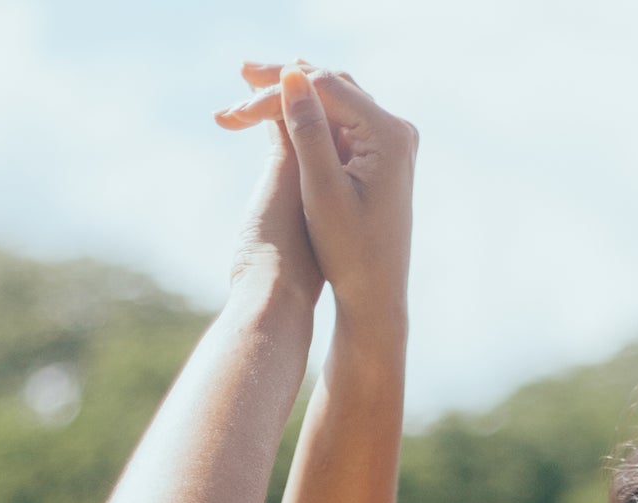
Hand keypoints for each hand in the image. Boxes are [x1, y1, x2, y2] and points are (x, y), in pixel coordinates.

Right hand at [216, 60, 416, 341]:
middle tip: (242, 71)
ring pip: (336, 100)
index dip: (279, 90)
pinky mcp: (383, 155)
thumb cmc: (350, 254)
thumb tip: (291, 75)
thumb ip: (308, 133)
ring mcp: (393, 142)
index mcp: (389, 136)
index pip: (326, 89)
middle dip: (285, 82)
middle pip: (332, 86)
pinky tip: (281, 106)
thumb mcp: (322, 192)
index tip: (239, 100)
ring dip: (295, 93)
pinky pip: (341, 120)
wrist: (377, 295)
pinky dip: (310, 113)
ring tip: (252, 83)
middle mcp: (397, 131)